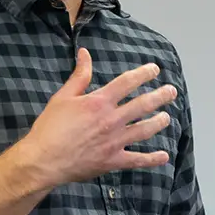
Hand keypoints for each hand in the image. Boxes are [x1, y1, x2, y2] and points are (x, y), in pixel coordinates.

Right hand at [23, 48, 176, 187]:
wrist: (43, 160)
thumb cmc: (49, 128)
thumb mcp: (62, 97)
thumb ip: (79, 76)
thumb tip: (85, 54)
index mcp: (99, 102)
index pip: (127, 82)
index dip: (143, 74)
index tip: (154, 69)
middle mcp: (111, 120)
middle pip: (143, 105)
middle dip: (160, 96)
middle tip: (172, 91)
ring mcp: (115, 141)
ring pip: (145, 130)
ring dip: (159, 122)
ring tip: (167, 117)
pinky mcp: (113, 161)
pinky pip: (137, 160)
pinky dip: (152, 159)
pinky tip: (164, 156)